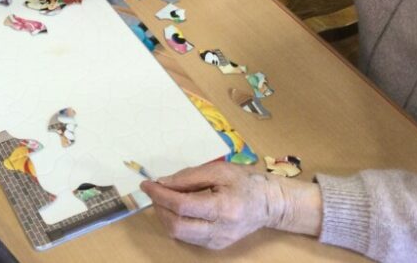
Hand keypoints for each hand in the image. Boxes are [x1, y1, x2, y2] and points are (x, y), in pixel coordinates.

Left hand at [141, 162, 321, 249]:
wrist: (269, 204)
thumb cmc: (246, 182)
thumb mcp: (218, 170)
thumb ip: (189, 177)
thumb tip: (162, 183)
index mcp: (224, 208)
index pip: (182, 206)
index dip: (160, 195)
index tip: (147, 184)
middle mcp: (220, 230)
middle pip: (177, 226)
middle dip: (160, 208)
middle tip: (155, 191)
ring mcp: (218, 242)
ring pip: (179, 235)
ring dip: (165, 216)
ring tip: (165, 198)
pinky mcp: (216, 246)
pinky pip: (188, 237)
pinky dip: (176, 222)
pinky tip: (178, 208)